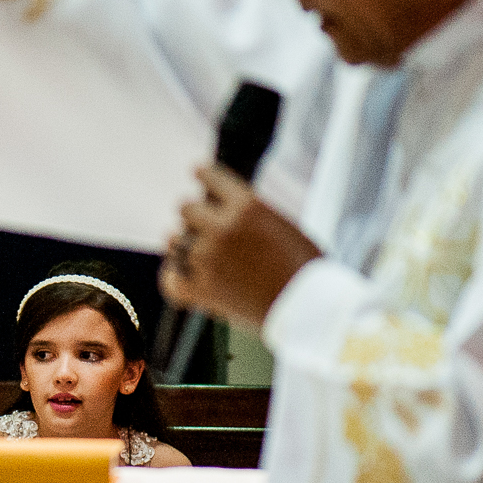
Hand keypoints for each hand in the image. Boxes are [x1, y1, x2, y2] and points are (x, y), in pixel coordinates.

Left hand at [158, 164, 322, 328]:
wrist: (312, 308)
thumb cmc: (303, 265)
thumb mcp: (279, 222)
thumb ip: (245, 210)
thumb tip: (218, 201)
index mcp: (246, 204)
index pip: (206, 175)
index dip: (202, 175)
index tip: (198, 174)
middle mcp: (222, 226)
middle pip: (185, 208)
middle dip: (196, 216)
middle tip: (209, 228)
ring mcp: (208, 258)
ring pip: (173, 240)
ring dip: (185, 245)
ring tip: (202, 255)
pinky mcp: (203, 289)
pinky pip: (170, 279)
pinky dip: (175, 279)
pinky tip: (183, 276)